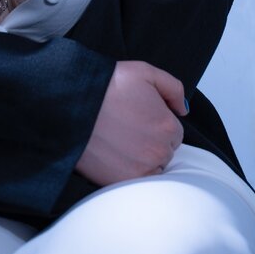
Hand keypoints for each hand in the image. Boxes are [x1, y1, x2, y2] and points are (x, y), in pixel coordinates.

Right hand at [75, 60, 186, 185]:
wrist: (71, 102)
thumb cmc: (106, 85)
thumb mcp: (144, 72)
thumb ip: (173, 88)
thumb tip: (183, 110)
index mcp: (168, 126)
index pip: (173, 132)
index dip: (156, 123)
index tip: (138, 116)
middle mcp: (159, 152)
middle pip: (163, 151)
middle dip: (149, 140)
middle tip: (125, 126)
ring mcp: (140, 170)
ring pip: (149, 167)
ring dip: (139, 158)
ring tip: (117, 140)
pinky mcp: (121, 182)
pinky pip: (132, 180)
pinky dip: (124, 170)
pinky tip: (111, 153)